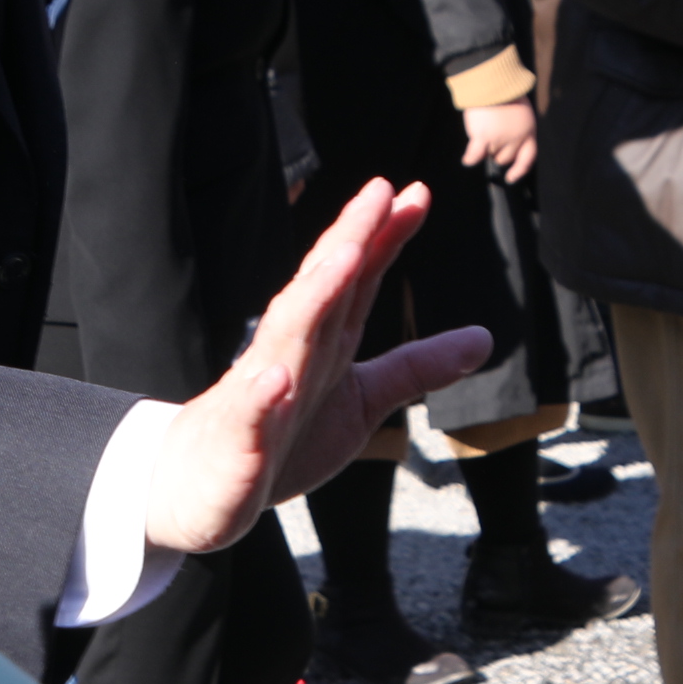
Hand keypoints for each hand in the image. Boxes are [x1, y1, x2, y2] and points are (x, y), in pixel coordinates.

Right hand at [139, 180, 489, 554]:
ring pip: (285, 339)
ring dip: (313, 297)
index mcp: (319, 342)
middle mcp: (287, 355)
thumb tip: (484, 338)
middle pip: (320, 291)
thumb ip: (413, 367)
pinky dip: (261, 398)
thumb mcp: (359, 400)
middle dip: (347, 242)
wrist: (198, 490)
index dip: (383, 238)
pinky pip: (248, 418)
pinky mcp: (236, 443)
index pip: (353, 281)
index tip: (417, 193)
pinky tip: (275, 378)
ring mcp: (259, 396)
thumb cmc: (279, 439)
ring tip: (344, 256)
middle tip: (378, 193)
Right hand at [460, 99, 536, 182]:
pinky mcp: (484, 137)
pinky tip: (467, 159)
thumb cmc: (504, 91)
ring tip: (480, 131)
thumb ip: (517, 125)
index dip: (520, 170)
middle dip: (497, 152)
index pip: (528, 157)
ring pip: (490, 155)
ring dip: (484, 148)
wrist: (492, 81)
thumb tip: (507, 140)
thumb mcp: (520, 109)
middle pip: (505, 158)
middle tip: (490, 138)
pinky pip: (476, 156)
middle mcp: (517, 137)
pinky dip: (471, 158)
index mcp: (529, 130)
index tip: (511, 177)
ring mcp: (500, 139)